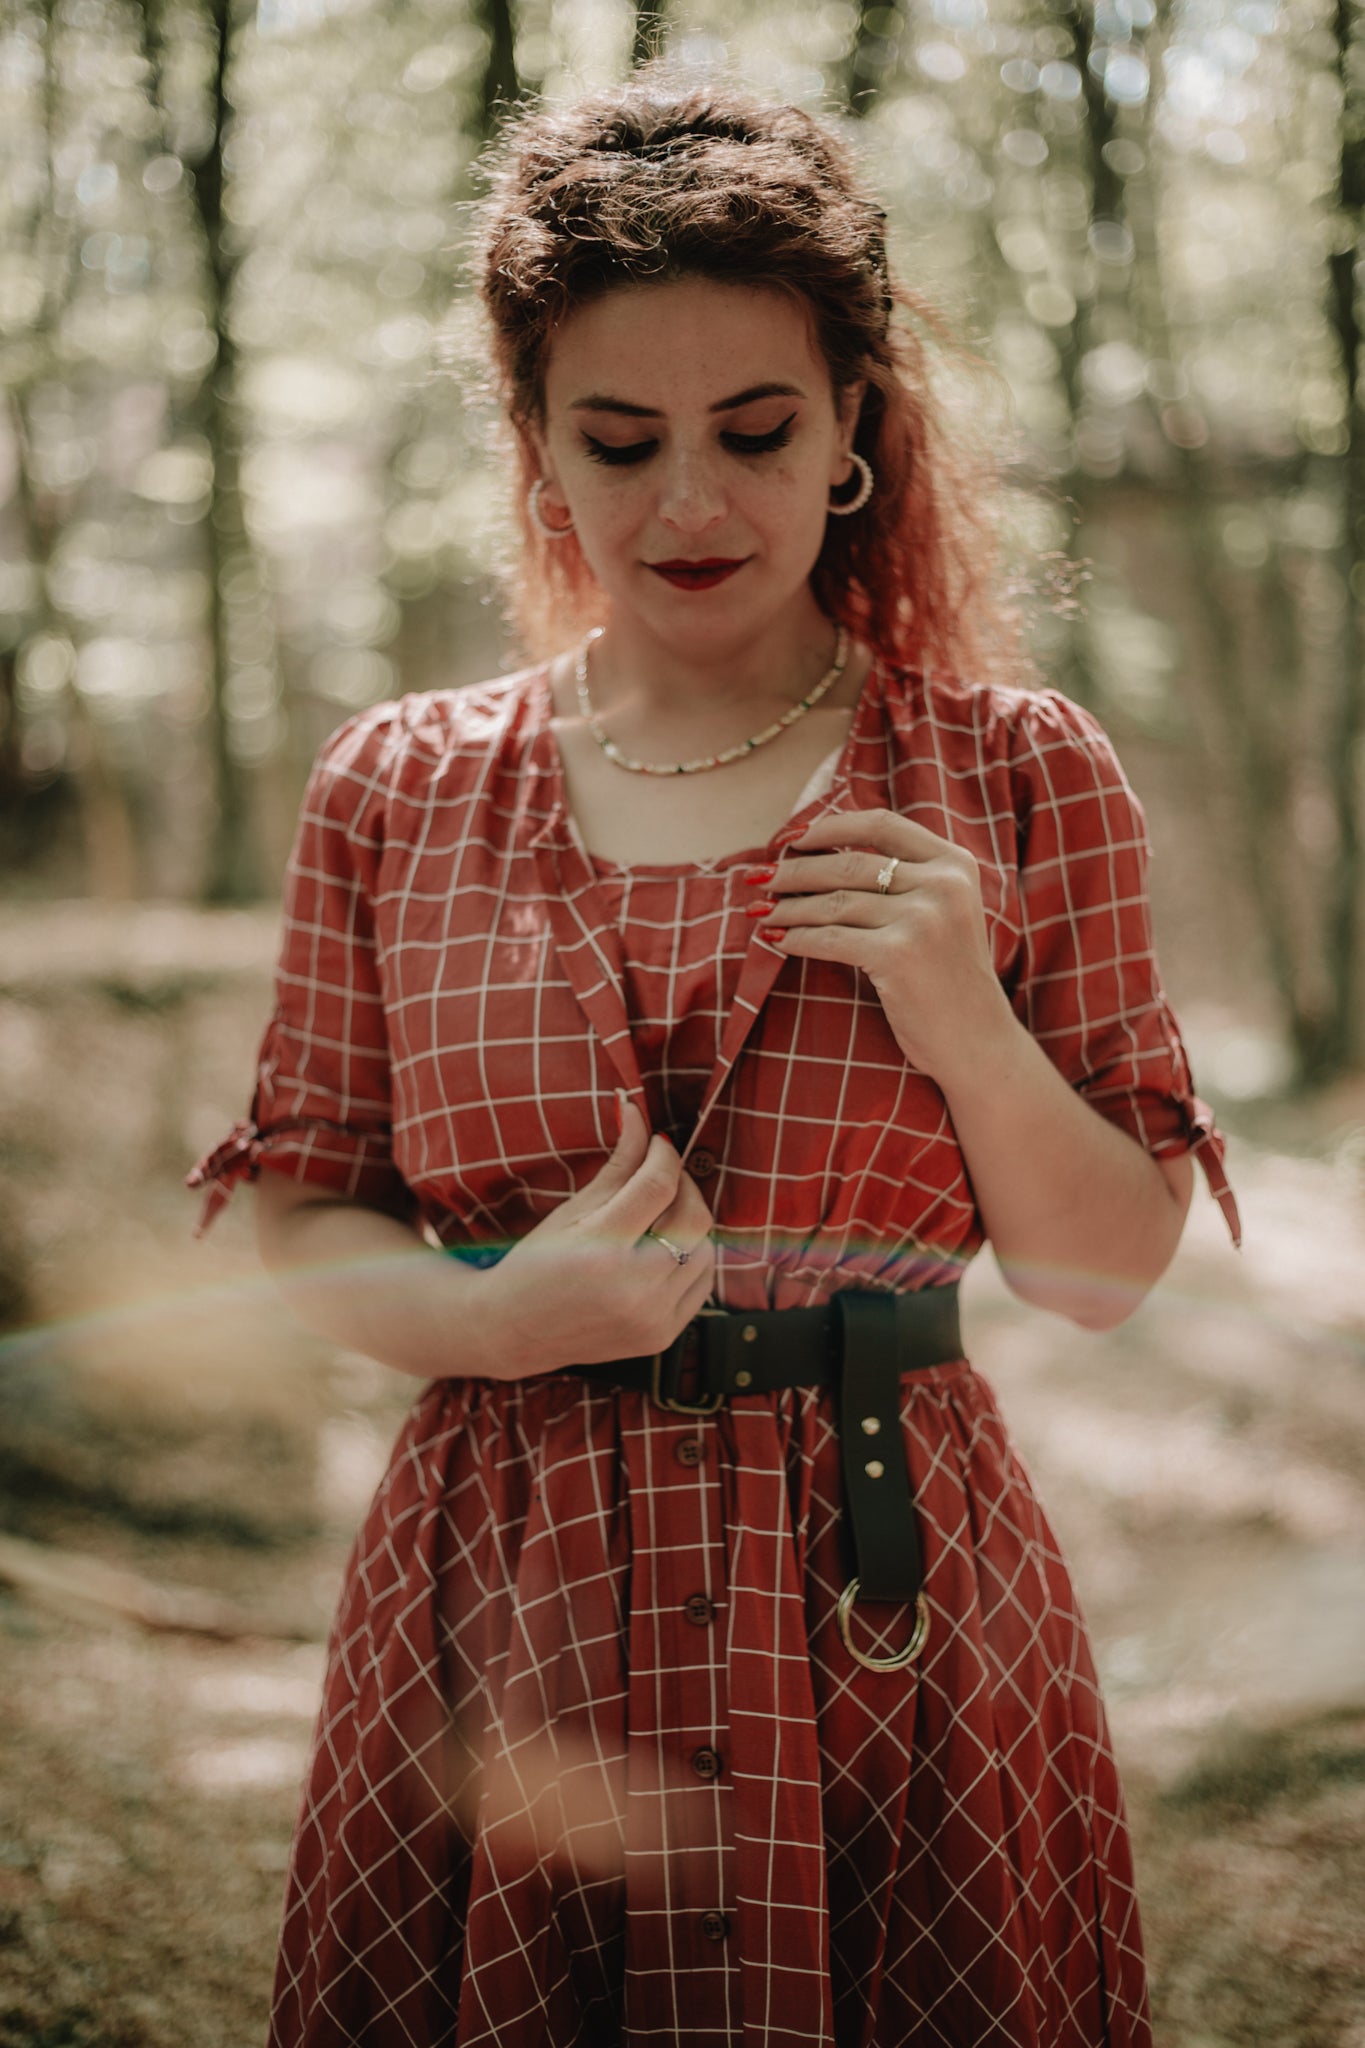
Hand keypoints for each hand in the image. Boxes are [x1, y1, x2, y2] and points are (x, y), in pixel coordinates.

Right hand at [480, 1097, 715, 1379]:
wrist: (514, 1331)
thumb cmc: (537, 1263)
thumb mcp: (572, 1209)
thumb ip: (617, 1163)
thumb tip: (636, 1108)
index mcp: (601, 1248)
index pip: (660, 1185)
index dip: (665, 1155)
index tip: (658, 1145)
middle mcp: (632, 1287)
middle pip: (694, 1217)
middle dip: (684, 1186)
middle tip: (662, 1177)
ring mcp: (651, 1317)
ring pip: (705, 1250)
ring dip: (689, 1225)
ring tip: (658, 1218)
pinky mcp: (662, 1337)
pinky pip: (701, 1284)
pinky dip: (691, 1260)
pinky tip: (662, 1252)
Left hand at [745, 808, 1016, 1088]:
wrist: (979, 1043)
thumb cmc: (950, 980)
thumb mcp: (944, 914)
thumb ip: (905, 881)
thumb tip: (820, 854)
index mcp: (955, 865)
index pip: (881, 824)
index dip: (828, 826)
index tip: (790, 837)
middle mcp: (942, 885)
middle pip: (848, 863)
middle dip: (794, 870)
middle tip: (758, 878)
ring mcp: (922, 920)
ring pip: (834, 902)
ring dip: (787, 907)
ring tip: (759, 911)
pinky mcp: (898, 956)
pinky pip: (829, 939)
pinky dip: (795, 938)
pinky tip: (775, 940)